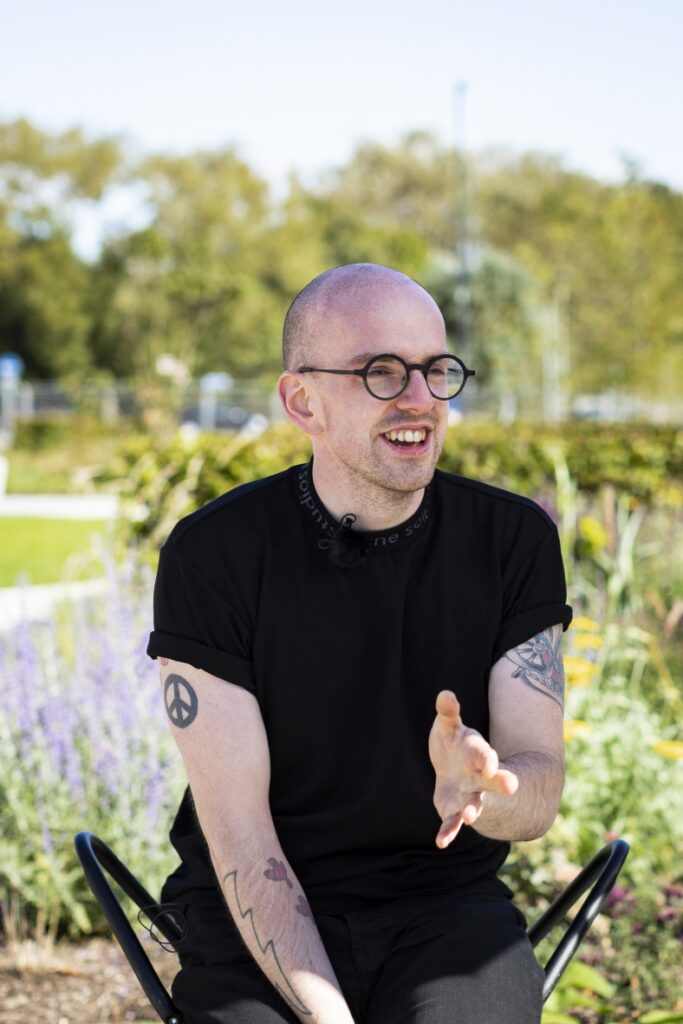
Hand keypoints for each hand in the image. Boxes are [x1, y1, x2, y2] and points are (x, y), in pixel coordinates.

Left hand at [428, 690, 518, 848]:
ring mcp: (469, 795)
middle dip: (502, 782)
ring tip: (470, 818)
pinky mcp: (454, 810)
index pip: (486, 755)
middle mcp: (478, 777)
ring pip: (475, 804)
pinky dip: (448, 831)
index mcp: (478, 754)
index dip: (489, 757)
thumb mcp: (449, 726)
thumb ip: (448, 712)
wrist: (453, 769)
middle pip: (493, 780)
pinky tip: (441, 842)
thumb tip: (445, 694)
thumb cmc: (454, 743)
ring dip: (473, 810)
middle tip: (512, 786)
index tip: (491, 761)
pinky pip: (452, 822)